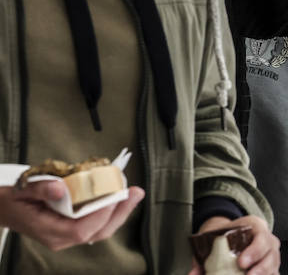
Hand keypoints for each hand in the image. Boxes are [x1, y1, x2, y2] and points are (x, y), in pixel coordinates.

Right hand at [0, 181, 143, 249]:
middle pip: (97, 233)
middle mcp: (61, 238)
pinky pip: (96, 223)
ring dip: (119, 211)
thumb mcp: (21, 190)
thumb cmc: (12, 200)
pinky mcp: (72, 227)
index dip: (101, 215)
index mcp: (49, 232)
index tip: (115, 195)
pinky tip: (119, 195)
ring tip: (133, 192)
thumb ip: (40, 189)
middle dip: (120, 213)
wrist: (3, 208)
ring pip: (100, 229)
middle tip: (136, 192)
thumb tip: (60, 188)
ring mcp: (67, 235)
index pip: (82, 231)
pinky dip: (110, 210)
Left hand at [188, 214, 278, 274]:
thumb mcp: (211, 240)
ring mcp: (271, 254)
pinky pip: (274, 273)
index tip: (241, 263)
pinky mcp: (271, 267)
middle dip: (261, 268)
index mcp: (255, 226)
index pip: (261, 236)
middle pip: (272, 254)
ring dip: (265, 274)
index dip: (254, 250)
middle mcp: (268, 239)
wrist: (228, 235)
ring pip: (274, 266)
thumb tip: (193, 274)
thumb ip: (201, 259)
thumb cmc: (221, 237)